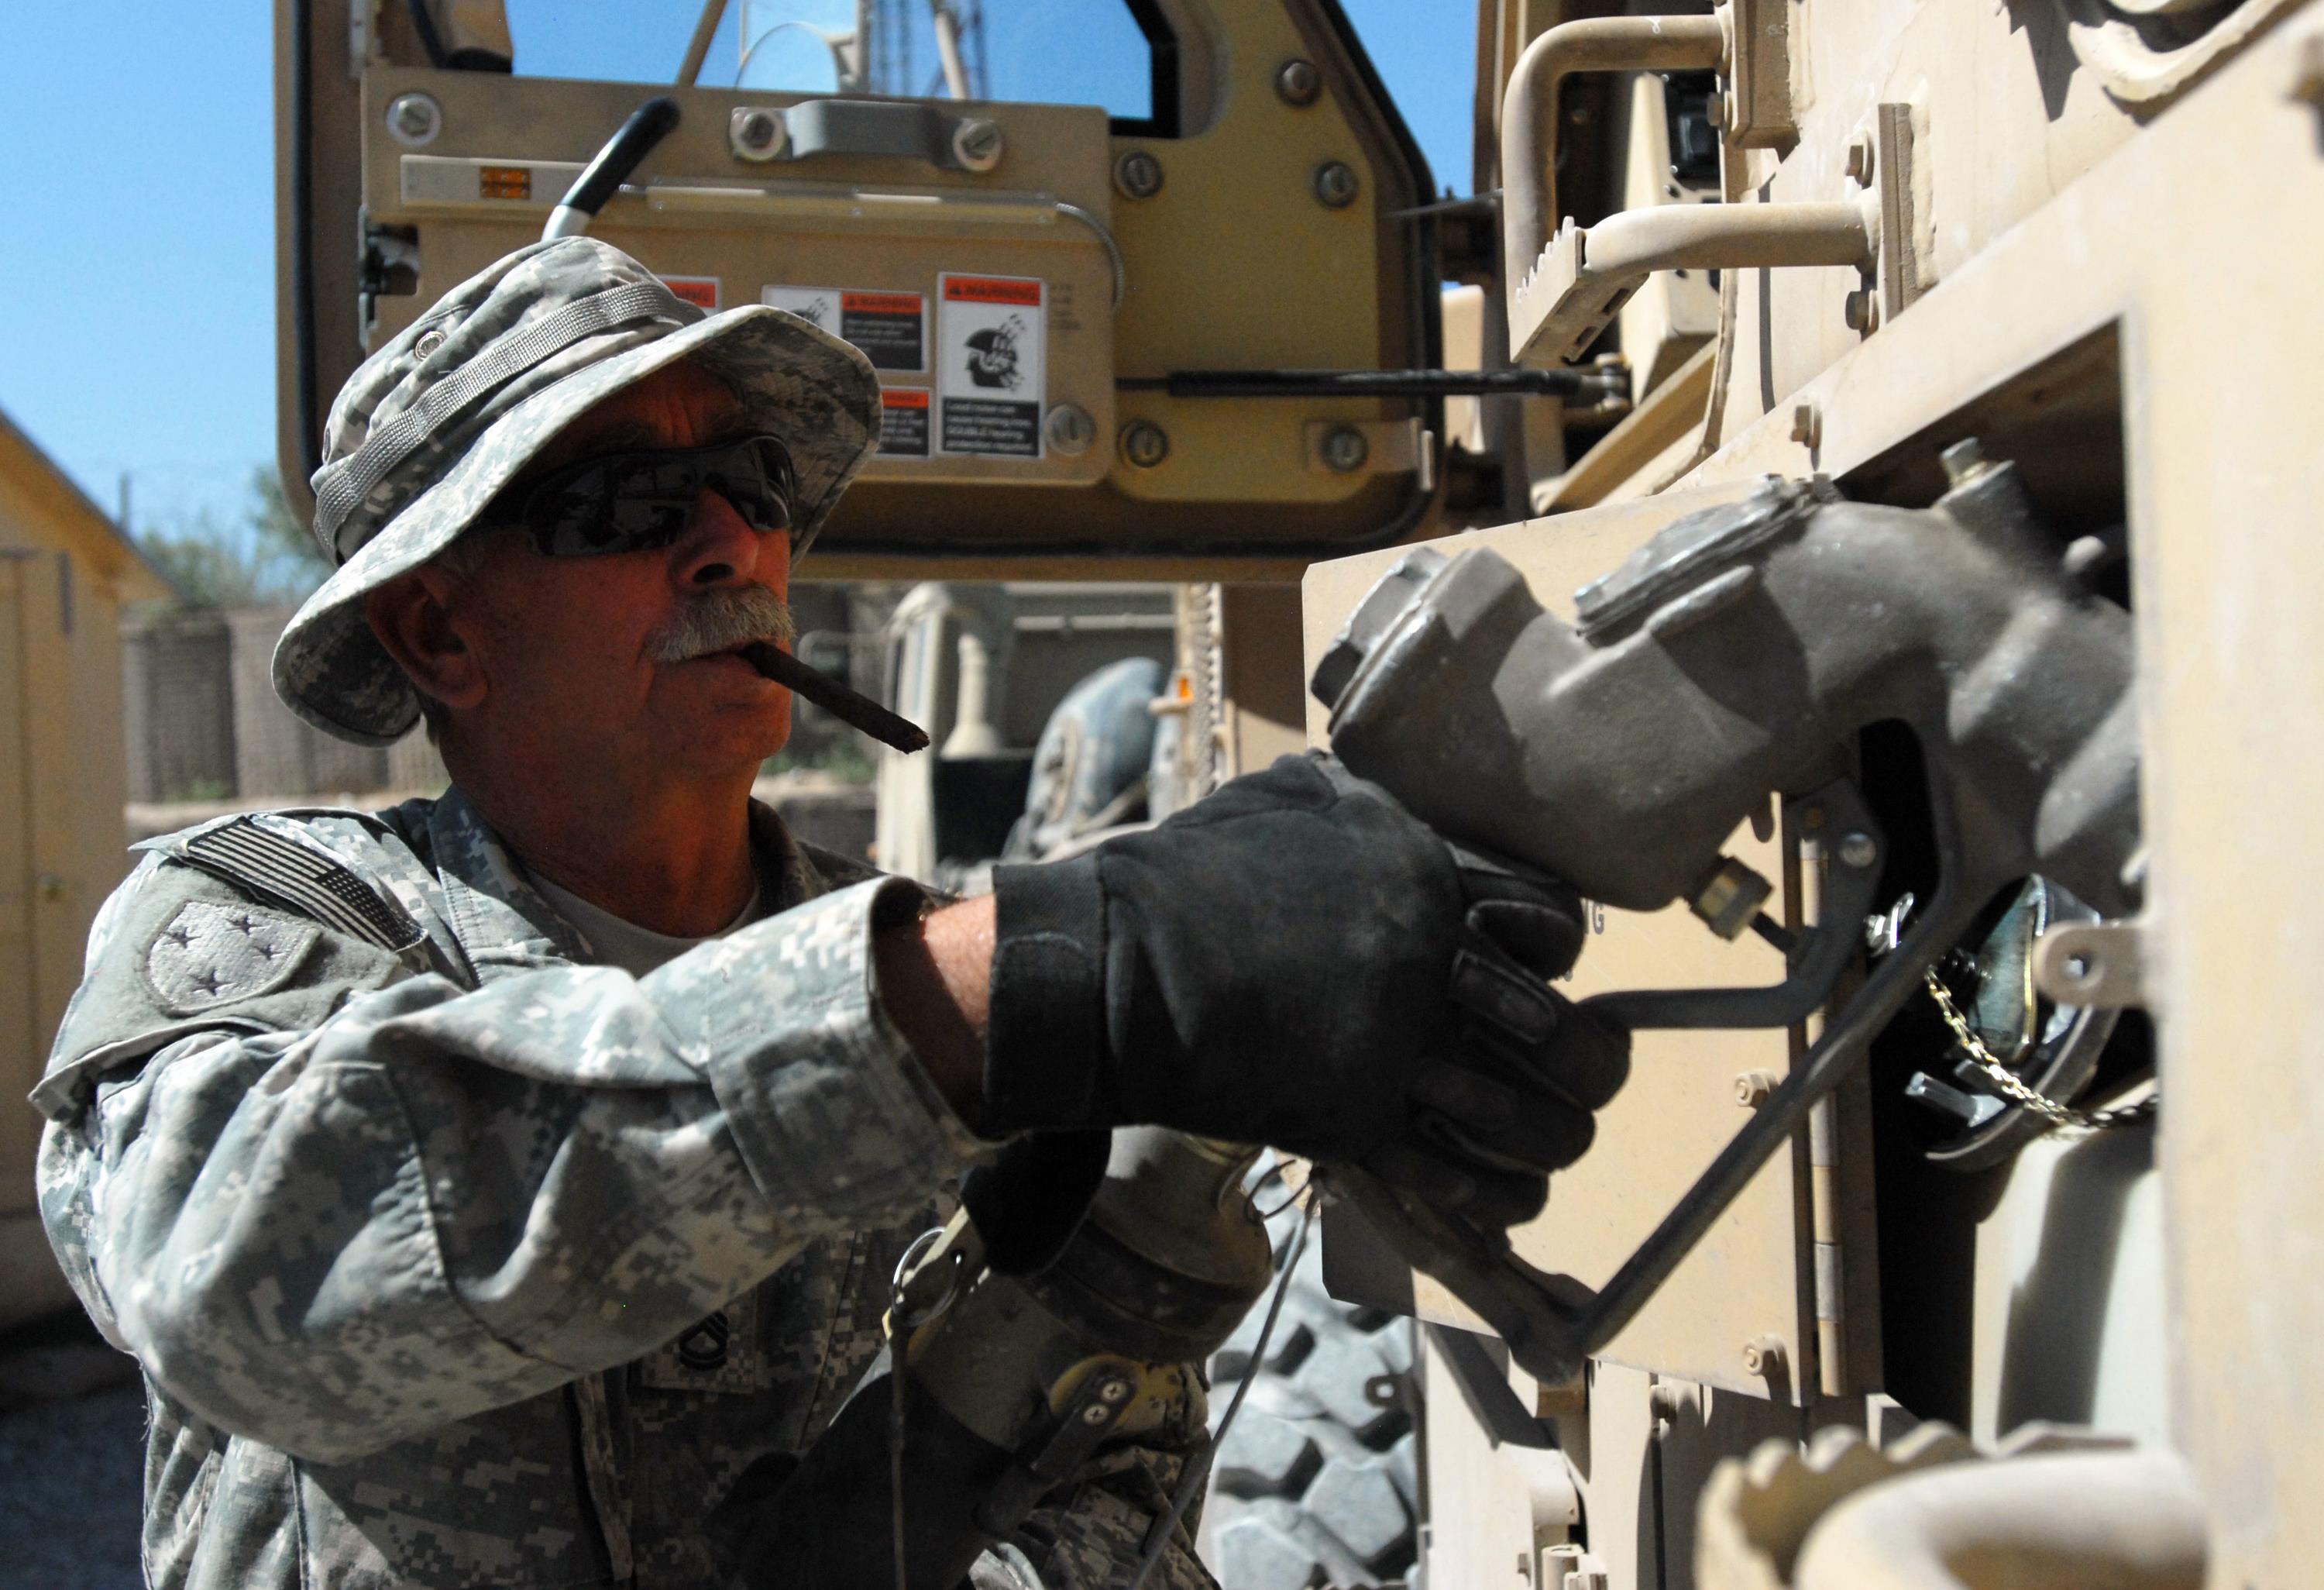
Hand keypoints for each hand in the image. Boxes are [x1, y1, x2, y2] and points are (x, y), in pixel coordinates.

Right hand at [982, 754, 1628, 1225]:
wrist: (1110, 967)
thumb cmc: (1187, 878)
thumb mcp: (1291, 804)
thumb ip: (1366, 814)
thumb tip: (1396, 818)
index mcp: (1424, 872)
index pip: (1552, 923)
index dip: (1560, 960)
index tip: (1542, 979)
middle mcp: (1427, 959)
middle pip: (1565, 1034)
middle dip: (1588, 1069)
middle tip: (1580, 1082)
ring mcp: (1395, 1044)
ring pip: (1530, 1120)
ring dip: (1553, 1141)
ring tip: (1550, 1146)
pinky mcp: (1356, 1119)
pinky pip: (1463, 1176)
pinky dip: (1498, 1195)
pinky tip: (1505, 1194)